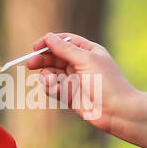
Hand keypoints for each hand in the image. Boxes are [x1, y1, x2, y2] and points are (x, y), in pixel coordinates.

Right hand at [26, 32, 146, 147]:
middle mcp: (79, 63)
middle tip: (31, 64)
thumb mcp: (86, 60)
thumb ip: (65, 49)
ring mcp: (73, 79)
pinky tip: (57, 91)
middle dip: (42, 60)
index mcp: (87, 51)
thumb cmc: (106, 83)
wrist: (115, 110)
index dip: (49, 42)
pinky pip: (52, 88)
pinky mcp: (68, 94)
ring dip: (47, 77)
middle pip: (53, 57)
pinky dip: (51, 89)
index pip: (64, 41)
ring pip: (50, 73)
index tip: (35, 47)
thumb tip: (48, 37)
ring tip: (51, 83)